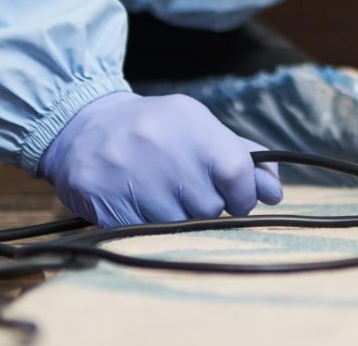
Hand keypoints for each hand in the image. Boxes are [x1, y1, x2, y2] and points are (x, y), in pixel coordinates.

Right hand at [37, 90, 283, 226]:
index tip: (237, 200)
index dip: (243, 194)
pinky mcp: (102, 200)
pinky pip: (142, 233)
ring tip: (160, 195)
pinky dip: (146, 226)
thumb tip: (274, 193)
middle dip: (206, 207)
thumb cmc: (155, 130)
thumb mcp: (198, 127)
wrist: (83, 127)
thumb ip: (240, 156)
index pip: (236, 170)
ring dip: (176, 219)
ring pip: (176, 225)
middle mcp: (160, 146)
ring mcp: (128, 174)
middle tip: (188, 193)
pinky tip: (137, 203)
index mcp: (190, 124)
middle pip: (208, 206)